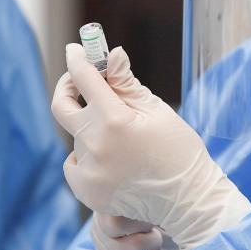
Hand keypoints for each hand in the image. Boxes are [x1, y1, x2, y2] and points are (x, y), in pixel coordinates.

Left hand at [52, 44, 250, 249]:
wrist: (188, 200)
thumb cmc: (179, 150)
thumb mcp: (157, 111)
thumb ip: (126, 83)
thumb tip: (111, 54)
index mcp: (115, 120)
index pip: (85, 78)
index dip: (78, 59)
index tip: (76, 49)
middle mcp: (95, 145)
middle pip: (62, 105)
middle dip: (68, 86)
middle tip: (79, 81)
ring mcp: (88, 171)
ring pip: (76, 136)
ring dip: (91, 128)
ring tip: (121, 138)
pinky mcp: (86, 191)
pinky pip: (75, 163)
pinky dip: (88, 156)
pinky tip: (113, 161)